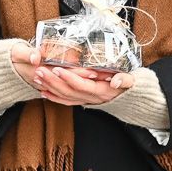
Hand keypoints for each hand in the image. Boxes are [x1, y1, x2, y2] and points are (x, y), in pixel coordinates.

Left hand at [12, 41, 132, 106]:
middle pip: (69, 91)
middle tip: (40, 70)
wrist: (134, 100)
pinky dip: (54, 97)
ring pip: (65, 97)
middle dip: (53, 81)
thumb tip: (117, 81)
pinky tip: (43, 92)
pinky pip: (67, 102)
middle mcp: (93, 98)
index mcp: (103, 91)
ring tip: (37, 77)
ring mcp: (87, 101)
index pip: (82, 85)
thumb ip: (126, 80)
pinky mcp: (84, 102)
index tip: (57, 68)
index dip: (69, 78)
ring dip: (50, 88)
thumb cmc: (133, 86)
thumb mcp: (134, 81)